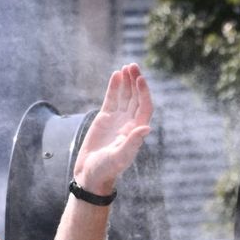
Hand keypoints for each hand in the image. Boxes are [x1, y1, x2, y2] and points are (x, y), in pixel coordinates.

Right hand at [73, 63, 152, 197]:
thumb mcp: (120, 157)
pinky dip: (114, 87)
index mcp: (137, 131)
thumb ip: (132, 142)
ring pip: (125, 96)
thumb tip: (147, 128)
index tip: (140, 79)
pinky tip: (116, 75)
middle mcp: (130, 123)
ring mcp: (118, 120)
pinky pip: (111, 99)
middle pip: (136, 98)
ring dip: (127, 82)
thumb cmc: (107, 169)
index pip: (144, 107)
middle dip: (136, 82)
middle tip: (133, 66)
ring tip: (127, 67)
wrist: (92, 174)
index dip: (144, 93)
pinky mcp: (105, 119)